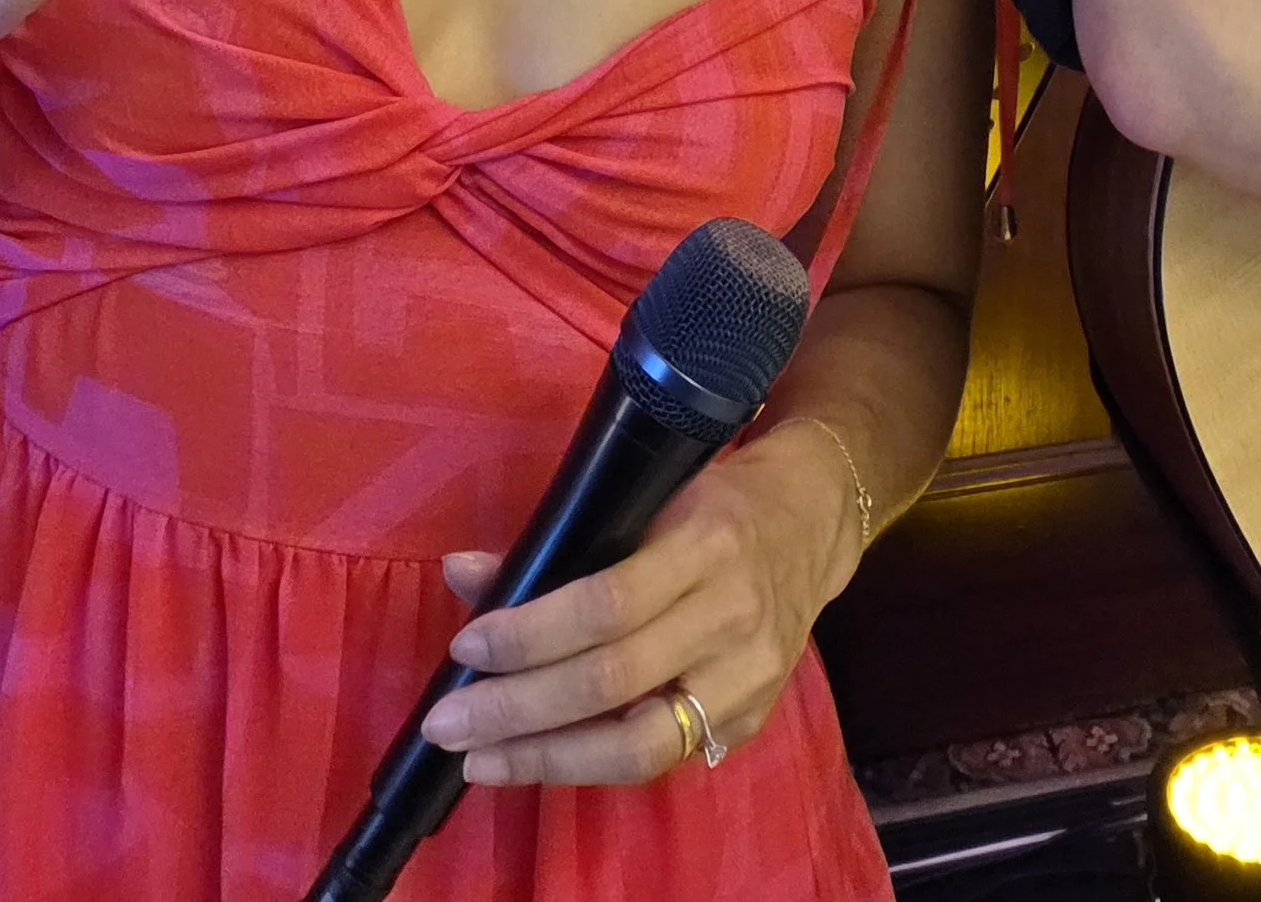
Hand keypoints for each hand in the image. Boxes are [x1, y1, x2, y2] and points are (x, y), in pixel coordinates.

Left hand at [420, 421, 862, 786]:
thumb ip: (563, 542)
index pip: (606, 604)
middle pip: (612, 682)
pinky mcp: (750, 721)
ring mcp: (746, 679)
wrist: (813, 523)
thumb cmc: (716, 499)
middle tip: (447, 725)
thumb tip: (462, 573)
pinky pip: (662, 758)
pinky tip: (543, 760)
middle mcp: (730, 618)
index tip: (466, 647)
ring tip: (482, 763)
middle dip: (518, 709)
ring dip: (548, 758)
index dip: (530, 633)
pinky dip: (593, 763)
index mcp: (705, 546)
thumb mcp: (647, 496)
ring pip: (640, 744)